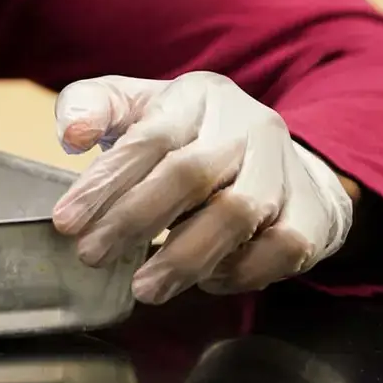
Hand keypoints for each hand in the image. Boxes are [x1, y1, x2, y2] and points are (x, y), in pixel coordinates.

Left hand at [49, 73, 352, 304]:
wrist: (278, 156)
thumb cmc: (187, 136)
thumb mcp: (135, 106)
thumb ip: (90, 107)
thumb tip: (71, 134)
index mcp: (198, 96)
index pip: (148, 138)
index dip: (105, 183)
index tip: (68, 223)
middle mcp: (247, 125)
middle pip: (191, 173)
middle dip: (135, 220)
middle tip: (93, 255)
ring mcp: (285, 167)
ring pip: (239, 213)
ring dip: (184, 257)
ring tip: (144, 286)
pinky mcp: (314, 210)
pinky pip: (282, 247)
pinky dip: (240, 271)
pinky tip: (206, 281)